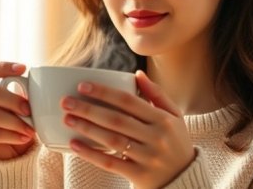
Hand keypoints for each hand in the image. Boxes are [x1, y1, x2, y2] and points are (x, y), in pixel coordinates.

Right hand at [0, 61, 36, 159]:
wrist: (4, 153)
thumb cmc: (9, 122)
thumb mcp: (14, 105)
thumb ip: (18, 92)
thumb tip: (33, 83)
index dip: (2, 66)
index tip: (23, 68)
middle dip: (14, 100)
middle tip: (29, 110)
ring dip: (17, 122)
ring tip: (31, 128)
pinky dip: (14, 135)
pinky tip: (24, 137)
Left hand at [60, 70, 194, 188]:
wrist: (185, 179)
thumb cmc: (176, 142)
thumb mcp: (174, 117)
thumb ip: (157, 95)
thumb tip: (138, 73)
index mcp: (163, 119)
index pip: (129, 101)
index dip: (104, 92)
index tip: (82, 86)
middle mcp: (157, 137)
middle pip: (117, 120)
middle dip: (89, 109)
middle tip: (66, 102)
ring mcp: (148, 158)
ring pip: (112, 140)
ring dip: (87, 129)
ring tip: (68, 119)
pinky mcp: (140, 176)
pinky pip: (111, 163)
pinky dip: (91, 154)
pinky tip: (75, 145)